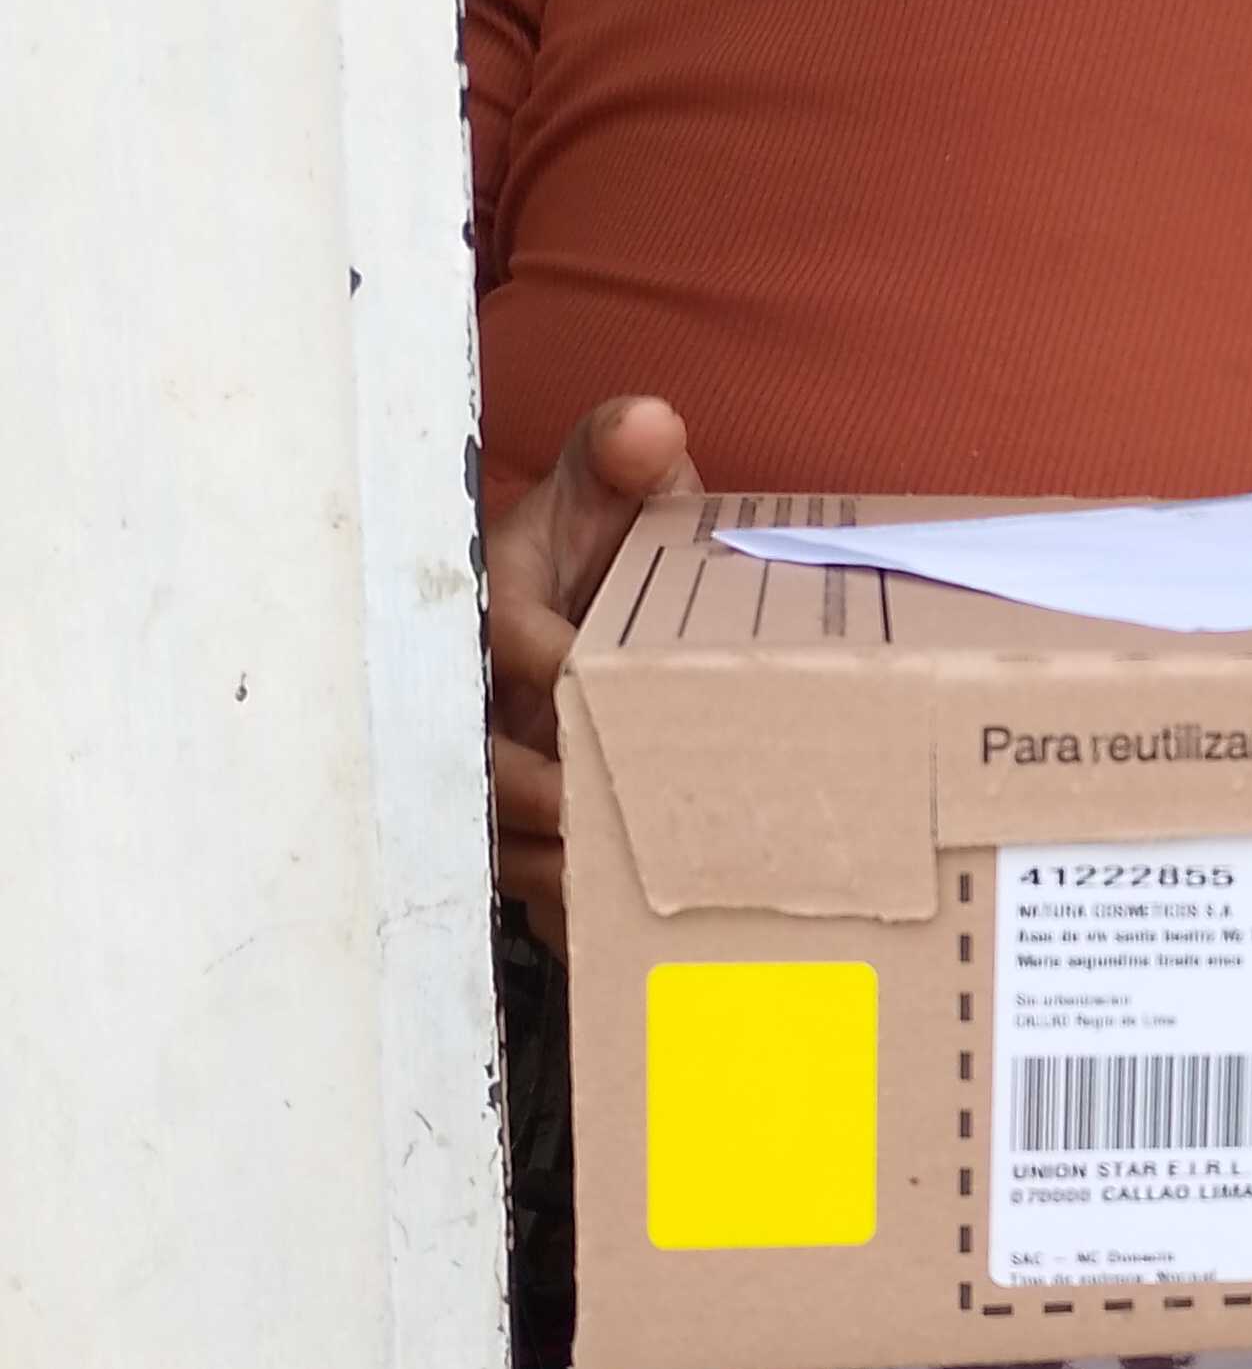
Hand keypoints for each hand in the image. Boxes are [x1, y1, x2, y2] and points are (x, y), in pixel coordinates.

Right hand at [488, 395, 698, 955]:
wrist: (615, 603)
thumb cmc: (613, 540)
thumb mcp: (618, 487)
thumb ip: (624, 452)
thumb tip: (648, 424)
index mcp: (499, 608)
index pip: (501, 635)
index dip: (541, 656)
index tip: (586, 671)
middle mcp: (485, 695)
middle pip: (487, 756)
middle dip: (536, 790)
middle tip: (596, 818)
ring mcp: (498, 768)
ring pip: (500, 829)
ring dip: (549, 863)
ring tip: (611, 896)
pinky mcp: (522, 826)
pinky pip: (528, 880)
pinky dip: (567, 914)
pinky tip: (615, 944)